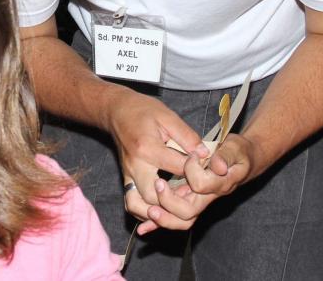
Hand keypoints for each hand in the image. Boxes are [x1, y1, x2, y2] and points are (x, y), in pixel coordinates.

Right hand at [105, 89, 206, 223]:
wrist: (116, 111)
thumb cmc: (142, 110)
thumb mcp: (168, 116)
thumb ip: (187, 137)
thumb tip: (205, 154)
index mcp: (147, 149)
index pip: (179, 169)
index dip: (197, 169)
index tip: (206, 165)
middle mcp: (135, 166)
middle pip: (156, 197)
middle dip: (177, 199)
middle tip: (192, 191)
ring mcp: (128, 175)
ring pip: (141, 206)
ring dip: (159, 210)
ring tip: (177, 203)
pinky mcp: (126, 178)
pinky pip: (132, 203)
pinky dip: (145, 211)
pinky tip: (161, 208)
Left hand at [136, 133, 255, 233]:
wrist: (242, 162)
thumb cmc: (238, 153)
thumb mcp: (236, 149)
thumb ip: (226, 156)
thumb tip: (218, 165)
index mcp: (219, 185)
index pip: (201, 185)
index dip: (192, 170)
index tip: (190, 155)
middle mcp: (207, 198)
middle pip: (188, 212)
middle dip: (170, 202)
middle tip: (158, 184)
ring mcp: (197, 201)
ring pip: (180, 220)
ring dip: (163, 218)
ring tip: (149, 211)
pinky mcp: (188, 200)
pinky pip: (173, 217)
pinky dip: (158, 223)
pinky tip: (144, 228)